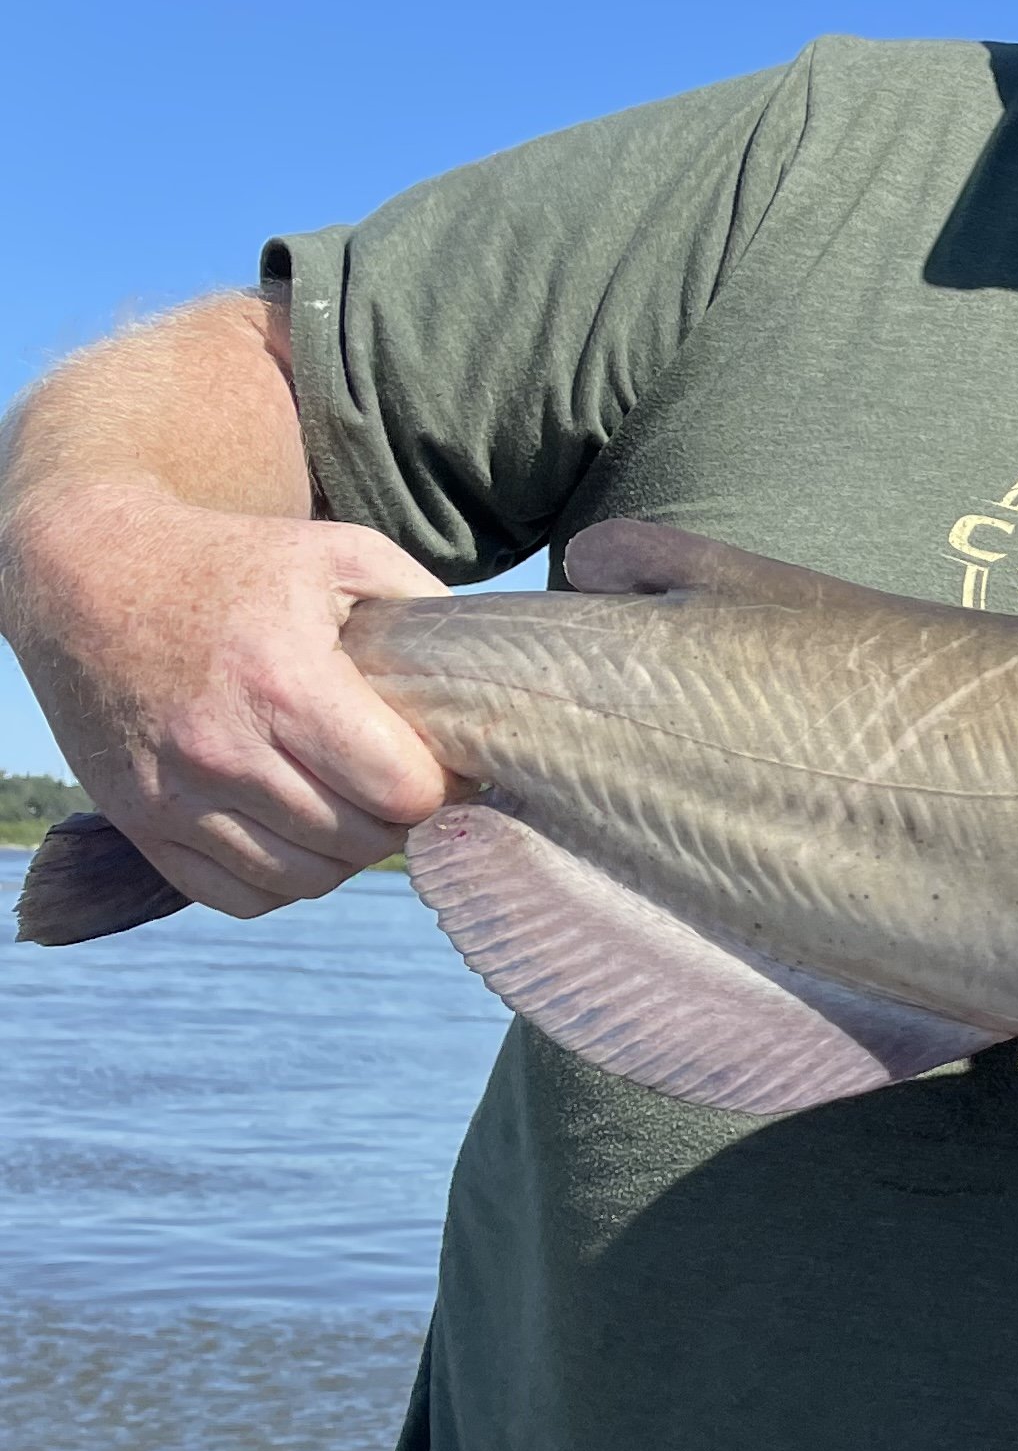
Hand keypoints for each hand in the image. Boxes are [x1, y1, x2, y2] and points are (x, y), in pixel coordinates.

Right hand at [1, 482, 449, 915]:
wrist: (86, 574)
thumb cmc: (232, 564)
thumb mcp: (340, 554)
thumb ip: (425, 607)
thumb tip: (497, 673)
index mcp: (282, 683)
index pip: (402, 791)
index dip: (446, 787)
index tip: (453, 767)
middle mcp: (223, 749)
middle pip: (359, 841)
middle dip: (403, 822)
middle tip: (412, 789)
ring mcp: (173, 794)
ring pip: (303, 879)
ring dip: (348, 855)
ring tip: (360, 810)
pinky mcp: (138, 822)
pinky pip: (238, 896)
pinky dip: (282, 880)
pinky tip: (301, 833)